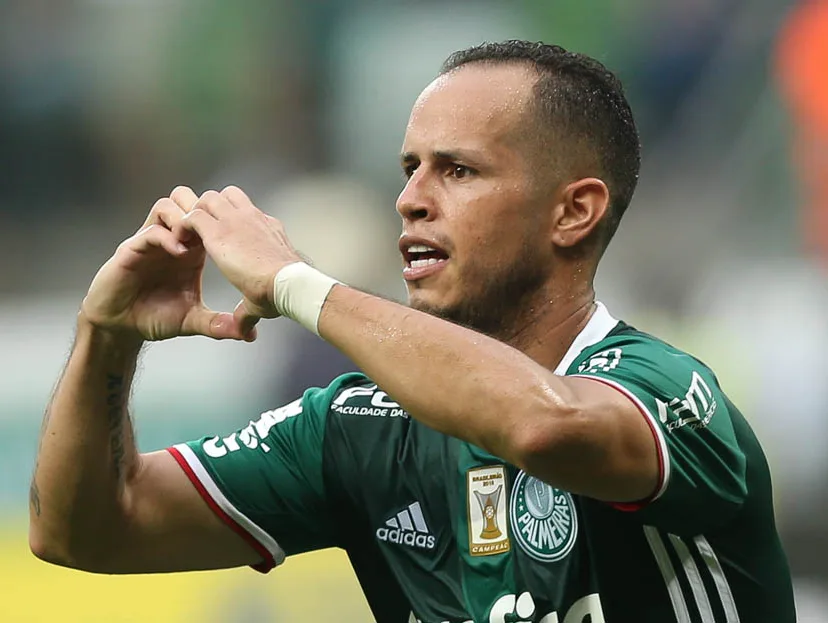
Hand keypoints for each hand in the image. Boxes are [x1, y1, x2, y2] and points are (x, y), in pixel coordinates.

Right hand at [80, 186, 254, 342]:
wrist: (121, 327)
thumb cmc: (155, 317)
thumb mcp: (194, 320)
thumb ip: (219, 324)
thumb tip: (249, 335)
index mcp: (191, 251)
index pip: (208, 220)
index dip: (221, 223)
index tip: (235, 240)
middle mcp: (172, 241)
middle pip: (188, 201)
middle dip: (202, 211)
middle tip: (212, 234)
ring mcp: (151, 242)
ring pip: (168, 206)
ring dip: (183, 219)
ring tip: (194, 243)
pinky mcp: (131, 249)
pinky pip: (150, 230)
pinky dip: (166, 237)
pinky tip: (180, 254)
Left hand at [175, 186, 303, 334]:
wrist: (289, 286)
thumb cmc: (285, 293)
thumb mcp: (263, 298)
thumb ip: (249, 311)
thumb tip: (246, 332)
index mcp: (267, 228)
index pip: (245, 210)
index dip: (229, 221)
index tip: (219, 239)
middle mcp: (252, 218)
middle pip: (225, 196)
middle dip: (209, 210)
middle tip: (199, 233)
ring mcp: (235, 221)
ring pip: (207, 199)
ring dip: (195, 214)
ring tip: (188, 236)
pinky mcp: (218, 231)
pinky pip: (192, 215)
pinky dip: (183, 226)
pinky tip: (179, 243)